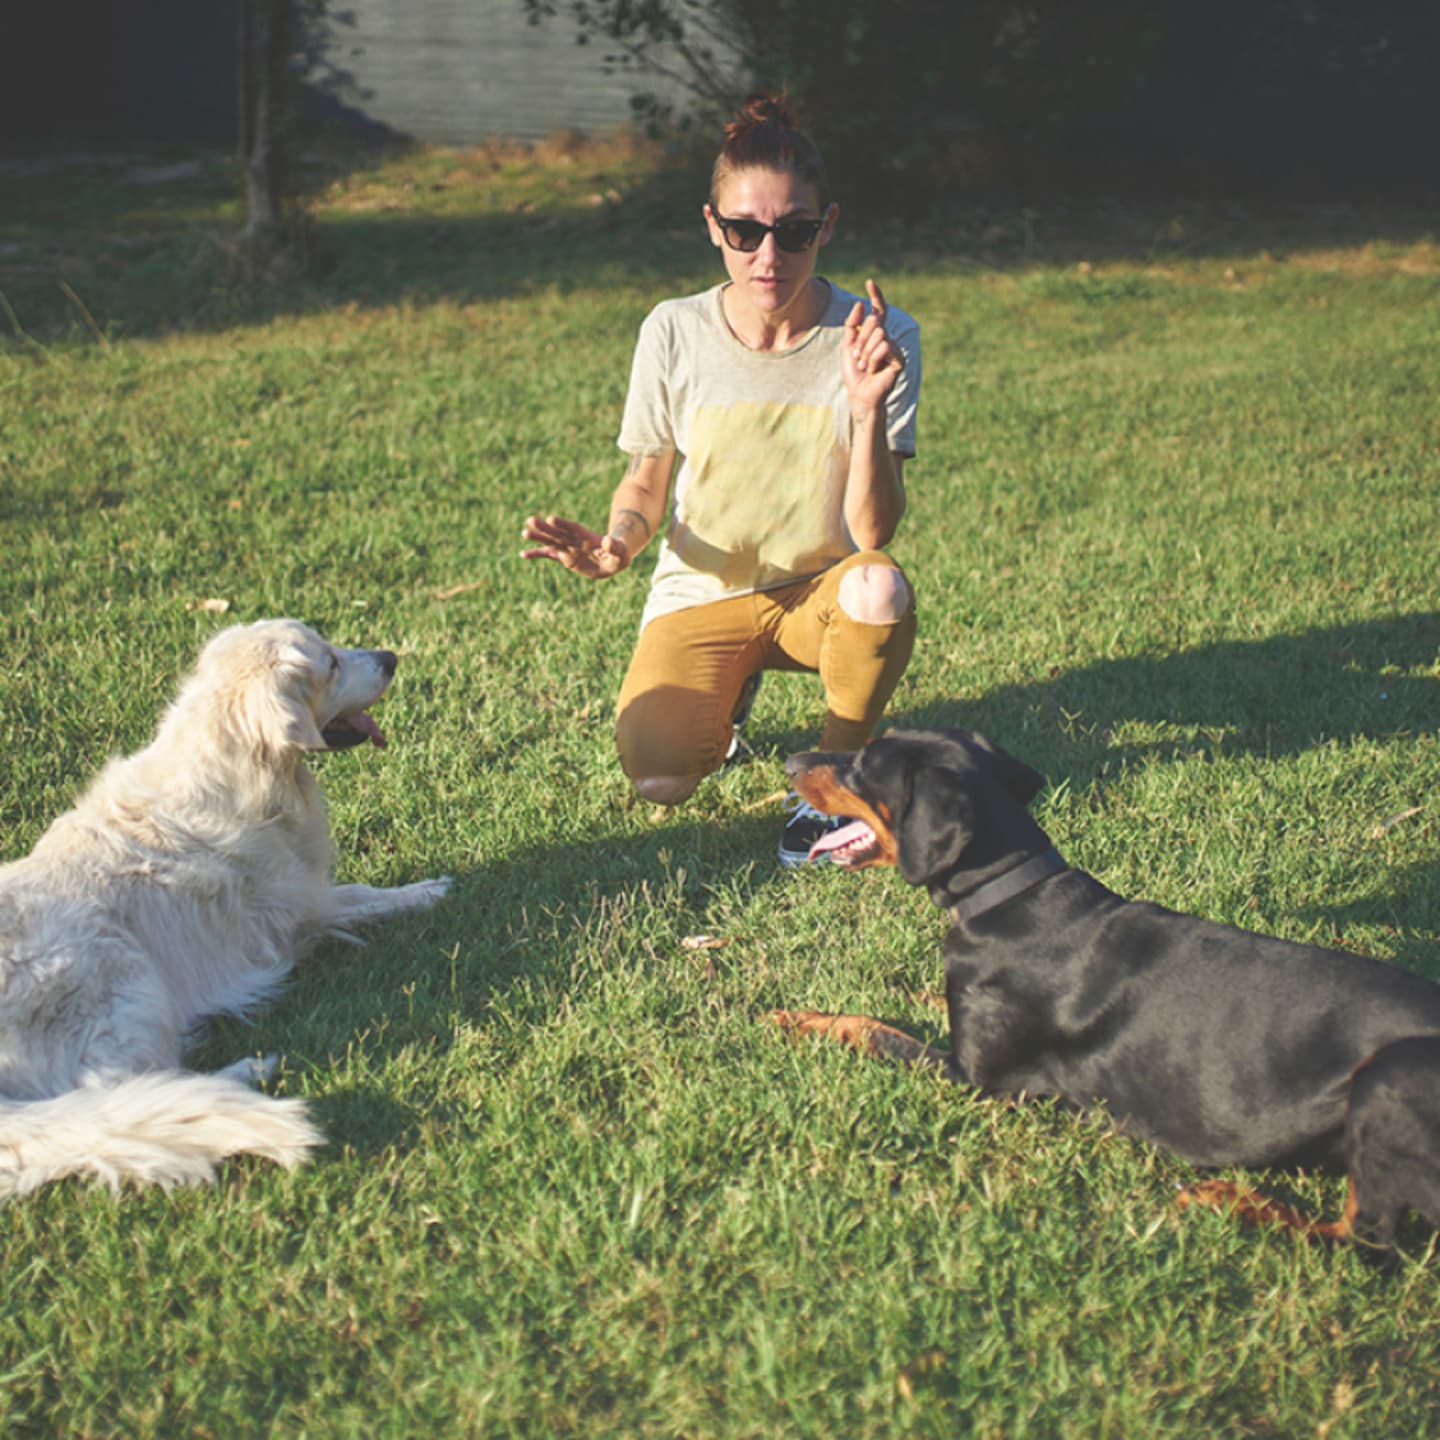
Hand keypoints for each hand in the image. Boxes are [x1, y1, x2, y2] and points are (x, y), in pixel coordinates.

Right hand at [521, 514, 629, 578]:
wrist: (614, 557)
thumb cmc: (618, 554)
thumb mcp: (620, 551)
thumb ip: (614, 546)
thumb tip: (606, 541)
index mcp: (586, 537)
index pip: (573, 528)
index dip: (563, 524)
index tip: (551, 519)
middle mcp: (574, 540)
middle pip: (558, 532)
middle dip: (545, 528)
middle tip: (531, 520)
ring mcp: (568, 547)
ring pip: (550, 541)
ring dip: (538, 537)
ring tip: (524, 533)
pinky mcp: (564, 556)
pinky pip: (548, 554)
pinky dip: (537, 554)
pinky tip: (523, 554)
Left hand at [841, 278, 902, 418]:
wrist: (859, 394)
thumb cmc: (853, 372)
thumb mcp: (848, 346)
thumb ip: (852, 325)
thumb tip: (860, 304)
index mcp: (875, 334)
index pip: (879, 310)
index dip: (876, 295)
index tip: (869, 282)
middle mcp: (887, 337)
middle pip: (874, 321)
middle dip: (860, 339)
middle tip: (857, 357)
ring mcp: (894, 347)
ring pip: (879, 334)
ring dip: (865, 351)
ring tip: (864, 365)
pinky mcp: (899, 358)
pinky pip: (885, 346)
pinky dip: (873, 358)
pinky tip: (873, 370)